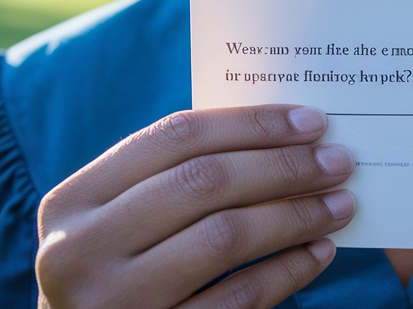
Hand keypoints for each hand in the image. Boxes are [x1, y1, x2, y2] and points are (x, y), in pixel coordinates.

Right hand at [35, 105, 355, 308]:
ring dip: (295, 214)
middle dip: (282, 166)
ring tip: (340, 203)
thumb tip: (280, 133)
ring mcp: (115, 302)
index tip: (310, 121)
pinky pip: (239, 298)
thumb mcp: (119, 220)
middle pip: (203, 182)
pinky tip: (319, 251)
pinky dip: (287, 270)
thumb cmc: (118, 271)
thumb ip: (173, 178)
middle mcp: (82, 250)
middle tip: (336, 160)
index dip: (250, 124)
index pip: (174, 138)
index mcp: (73, 200)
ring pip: (224, 237)